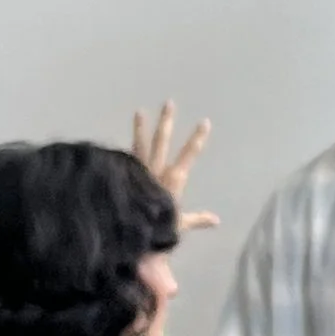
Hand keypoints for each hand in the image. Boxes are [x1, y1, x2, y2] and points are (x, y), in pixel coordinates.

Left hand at [134, 99, 218, 234]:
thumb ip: (197, 219)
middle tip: (169, 103)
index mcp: (173, 179)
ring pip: (140, 145)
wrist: (129, 233)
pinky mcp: (123, 176)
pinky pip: (125, 159)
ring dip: (140, 128)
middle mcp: (155, 170)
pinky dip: (122, 151)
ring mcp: (137, 171)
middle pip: (162, 141)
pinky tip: (118, 145)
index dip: (197, 138)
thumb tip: (217, 221)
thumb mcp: (179, 225)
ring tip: (138, 112)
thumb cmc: (157, 229)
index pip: (189, 154)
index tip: (204, 122)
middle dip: (167, 121)